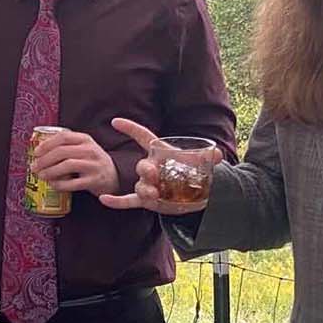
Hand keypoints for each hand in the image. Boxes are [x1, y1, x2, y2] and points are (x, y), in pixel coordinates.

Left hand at [31, 129, 118, 196]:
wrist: (115, 175)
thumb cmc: (92, 162)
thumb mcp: (83, 148)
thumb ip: (66, 146)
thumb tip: (38, 152)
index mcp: (85, 139)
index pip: (63, 137)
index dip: (46, 144)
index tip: (36, 152)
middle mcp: (90, 150)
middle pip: (62, 151)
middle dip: (44, 160)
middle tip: (34, 167)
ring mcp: (93, 165)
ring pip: (67, 165)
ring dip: (50, 171)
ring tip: (41, 175)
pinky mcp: (94, 181)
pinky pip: (73, 183)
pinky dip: (60, 184)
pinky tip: (53, 185)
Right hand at [96, 117, 221, 214]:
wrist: (196, 195)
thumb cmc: (194, 172)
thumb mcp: (202, 163)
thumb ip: (209, 158)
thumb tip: (218, 154)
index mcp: (160, 153)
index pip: (143, 137)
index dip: (131, 129)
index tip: (116, 122)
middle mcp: (151, 167)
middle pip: (142, 166)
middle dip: (145, 170)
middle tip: (154, 174)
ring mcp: (147, 184)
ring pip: (139, 185)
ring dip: (145, 189)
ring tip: (155, 194)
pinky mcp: (146, 201)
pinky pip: (128, 201)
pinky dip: (116, 201)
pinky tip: (104, 200)